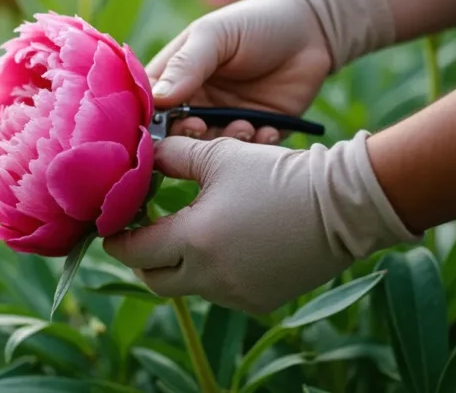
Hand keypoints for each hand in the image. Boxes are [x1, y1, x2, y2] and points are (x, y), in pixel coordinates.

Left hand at [103, 134, 416, 314]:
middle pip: (153, 279)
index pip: (133, 251)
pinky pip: (220, 291)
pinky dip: (213, 271)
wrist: (342, 206)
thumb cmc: (276, 174)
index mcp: (193, 241)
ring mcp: (235, 295)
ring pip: (187, 285)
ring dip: (180, 262)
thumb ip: (172, 156)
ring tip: (189, 230)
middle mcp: (209, 277)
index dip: (116, 238)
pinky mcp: (259, 302)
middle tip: (142, 232)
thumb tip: (143, 153)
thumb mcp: (218, 156)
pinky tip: (226, 242)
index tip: (112, 225)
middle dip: (142, 257)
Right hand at [148, 0, 331, 142]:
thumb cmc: (255, 22)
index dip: (149, 120)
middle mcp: (196, 102)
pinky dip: (255, 147)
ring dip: (224, 143)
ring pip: (210, 147)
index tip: (157, 127)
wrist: (313, 28)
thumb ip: (186, 65)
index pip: (149, 105)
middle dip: (186, 137)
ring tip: (244, 126)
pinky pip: (248, 152)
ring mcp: (225, 118)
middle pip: (176, 134)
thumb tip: (156, 98)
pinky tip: (267, 130)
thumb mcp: (215, 36)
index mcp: (176, 76)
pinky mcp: (258, 130)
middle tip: (201, 126)